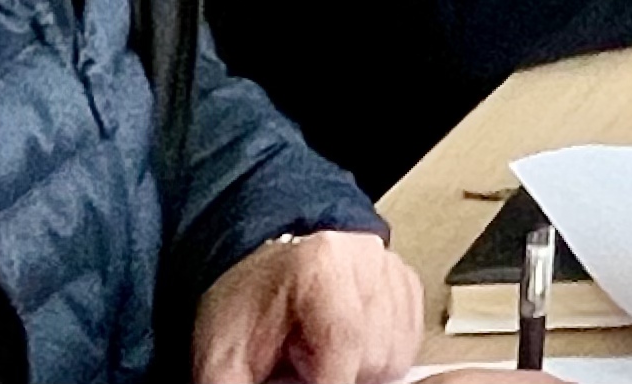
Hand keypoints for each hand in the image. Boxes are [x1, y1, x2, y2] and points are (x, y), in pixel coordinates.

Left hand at [188, 229, 421, 383]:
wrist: (260, 273)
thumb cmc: (244, 310)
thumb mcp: (223, 357)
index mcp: (320, 264)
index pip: (345, 339)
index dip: (332, 382)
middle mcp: (366, 259)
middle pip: (374, 353)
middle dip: (338, 376)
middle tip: (302, 369)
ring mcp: (392, 270)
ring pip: (396, 355)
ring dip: (361, 371)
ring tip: (322, 359)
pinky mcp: (408, 285)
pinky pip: (408, 345)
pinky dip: (379, 359)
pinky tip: (346, 350)